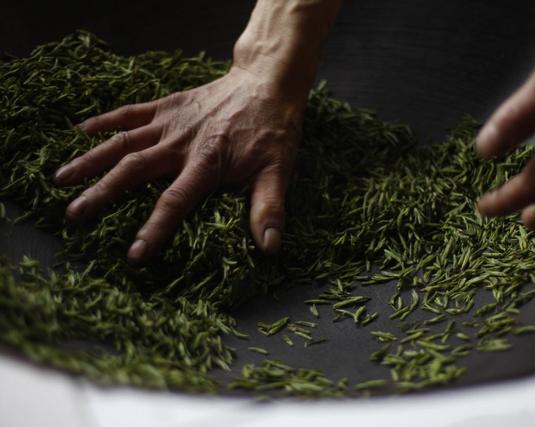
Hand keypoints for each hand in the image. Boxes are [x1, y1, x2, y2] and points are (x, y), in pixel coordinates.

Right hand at [54, 67, 303, 260]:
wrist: (267, 84)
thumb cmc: (273, 131)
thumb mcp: (278, 171)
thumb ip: (269, 208)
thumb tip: (270, 248)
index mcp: (206, 163)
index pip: (174, 202)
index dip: (154, 229)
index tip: (134, 255)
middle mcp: (181, 143)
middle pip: (134, 171)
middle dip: (102, 194)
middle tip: (73, 215)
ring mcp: (171, 122)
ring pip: (123, 142)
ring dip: (91, 160)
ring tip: (61, 179)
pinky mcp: (167, 106)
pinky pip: (130, 113)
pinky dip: (106, 121)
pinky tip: (81, 132)